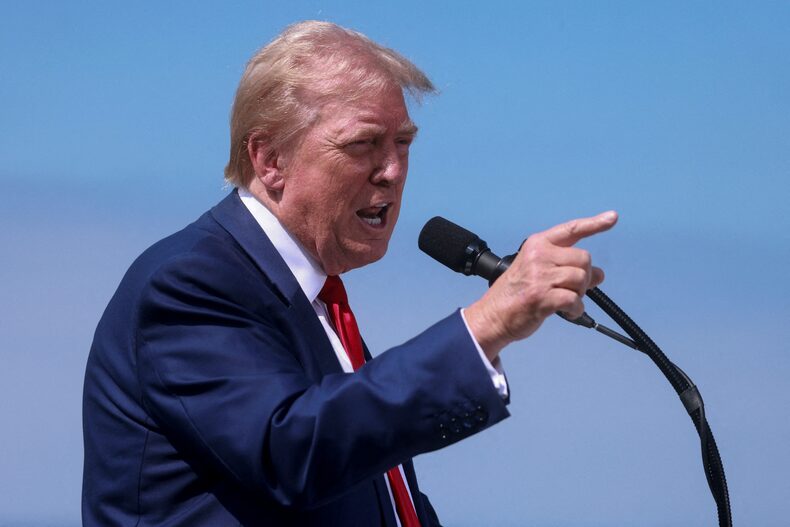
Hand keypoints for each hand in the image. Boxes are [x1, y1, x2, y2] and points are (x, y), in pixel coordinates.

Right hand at [465, 211, 617, 360]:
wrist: (493, 316)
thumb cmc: (515, 294)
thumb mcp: (537, 271)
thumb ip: (566, 268)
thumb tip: (599, 274)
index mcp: (537, 244)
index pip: (571, 229)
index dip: (595, 223)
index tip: (612, 217)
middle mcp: (539, 255)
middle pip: (584, 260)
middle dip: (584, 277)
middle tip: (571, 289)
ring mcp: (540, 276)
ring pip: (582, 279)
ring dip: (579, 295)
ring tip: (564, 302)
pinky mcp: (542, 296)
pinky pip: (575, 300)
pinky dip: (576, 310)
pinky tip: (567, 312)